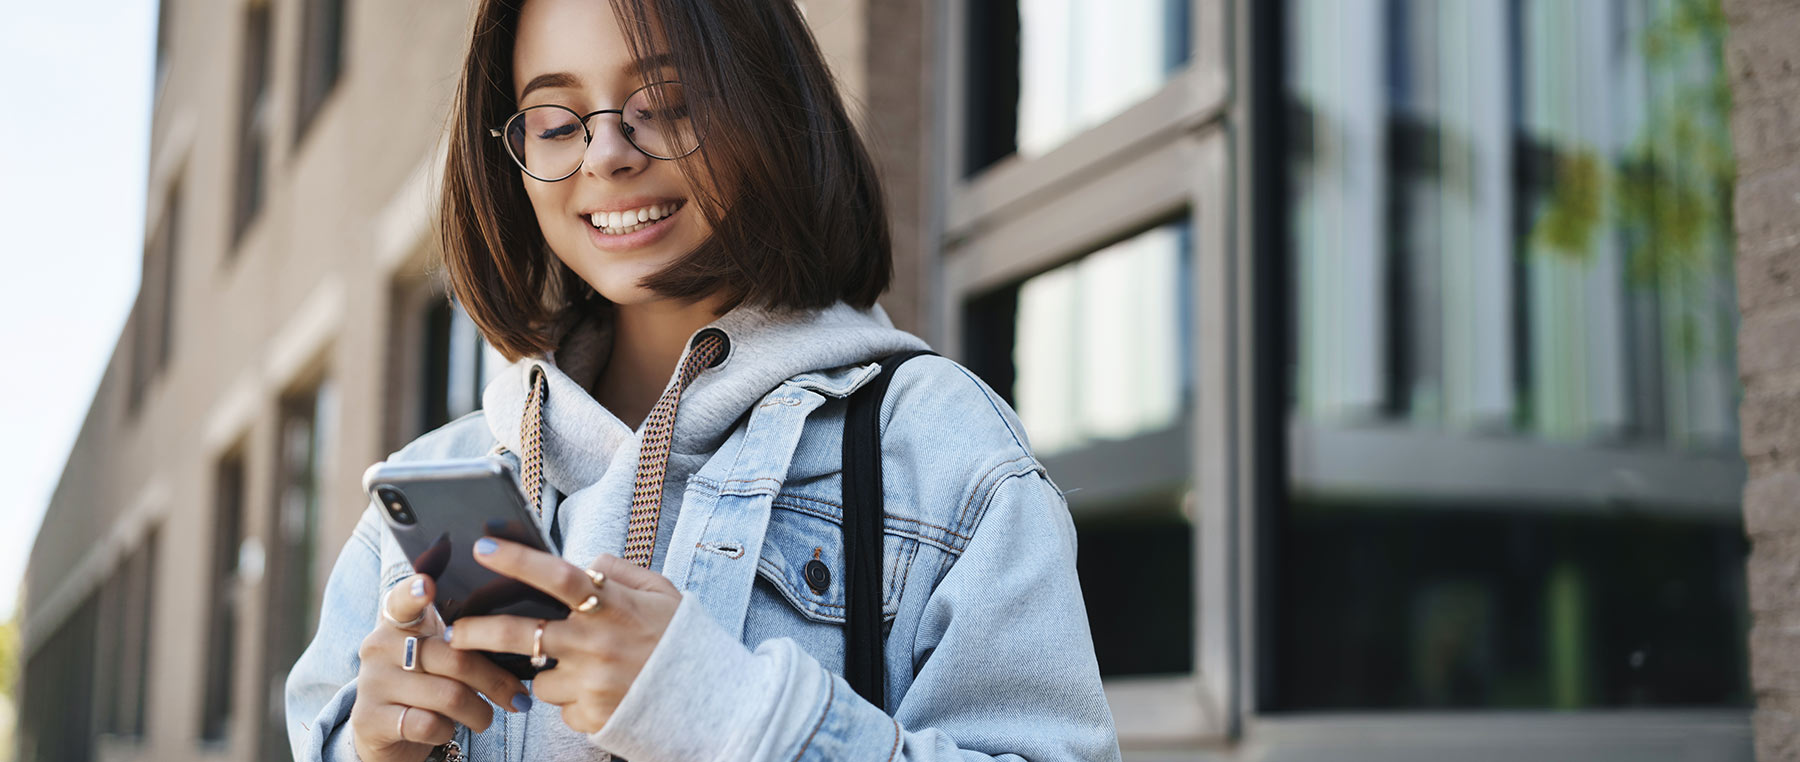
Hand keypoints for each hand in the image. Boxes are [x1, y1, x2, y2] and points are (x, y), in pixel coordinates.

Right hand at [348, 573, 532, 761]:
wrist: (386, 732)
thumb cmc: (426, 683)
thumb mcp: (439, 653)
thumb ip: (463, 637)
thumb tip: (514, 636)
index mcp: (398, 621)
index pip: (403, 599)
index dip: (414, 591)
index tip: (426, 585)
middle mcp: (379, 645)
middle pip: (454, 657)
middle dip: (495, 681)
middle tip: (517, 697)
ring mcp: (372, 682)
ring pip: (448, 695)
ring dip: (479, 712)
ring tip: (485, 717)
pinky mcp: (370, 719)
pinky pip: (427, 724)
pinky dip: (448, 731)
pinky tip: (447, 729)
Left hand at [444, 539, 682, 733]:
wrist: (713, 704)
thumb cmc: (685, 643)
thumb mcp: (663, 595)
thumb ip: (622, 572)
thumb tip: (586, 561)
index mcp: (614, 607)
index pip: (558, 577)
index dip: (518, 561)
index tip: (483, 548)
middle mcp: (598, 644)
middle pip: (521, 634)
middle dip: (478, 630)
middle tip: (454, 630)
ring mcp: (592, 683)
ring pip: (539, 677)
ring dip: (547, 671)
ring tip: (581, 668)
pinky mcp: (591, 716)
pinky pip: (561, 706)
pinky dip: (572, 699)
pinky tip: (600, 694)